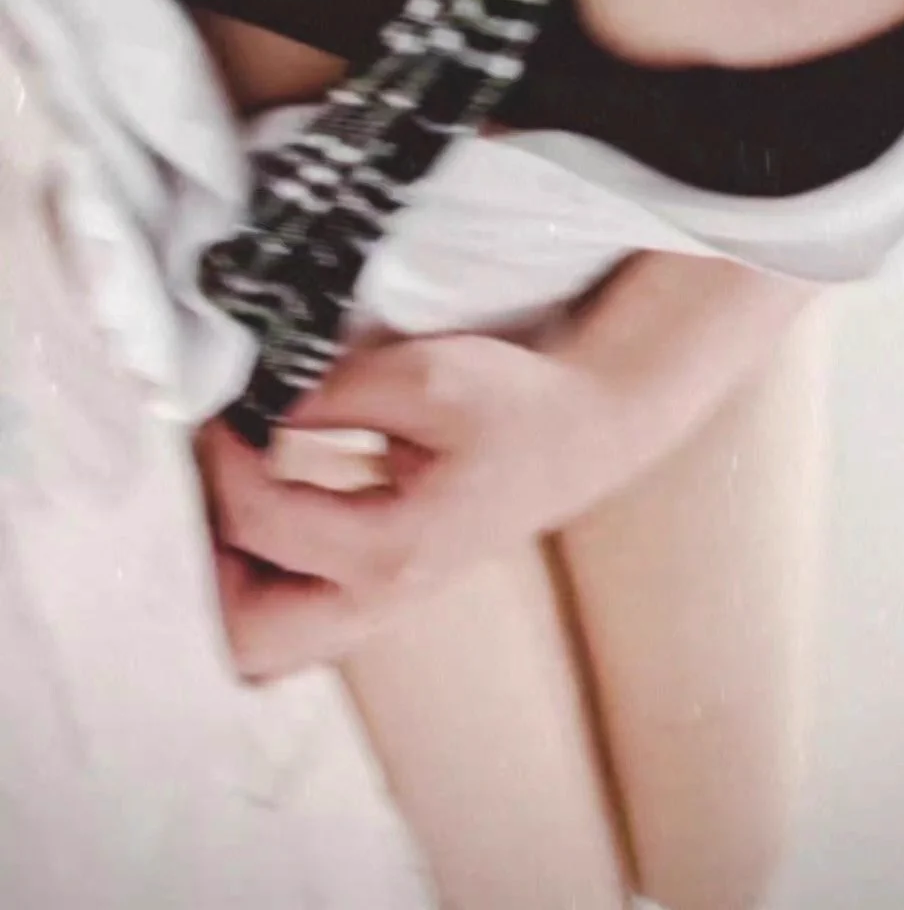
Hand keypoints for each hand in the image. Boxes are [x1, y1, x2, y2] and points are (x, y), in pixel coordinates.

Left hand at [198, 325, 652, 679]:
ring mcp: (379, 609)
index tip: (222, 404)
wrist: (578, 434)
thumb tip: (253, 403)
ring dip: (230, 573)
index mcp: (394, 549)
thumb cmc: (512, 402)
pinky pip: (291, 619)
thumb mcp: (427, 375)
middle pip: (246, 634)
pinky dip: (260, 574)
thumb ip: (334, 392)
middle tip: (218, 471)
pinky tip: (269, 499)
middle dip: (210, 552)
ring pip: (264, 642)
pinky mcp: (377, 596)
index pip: (262, 522)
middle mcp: (380, 599)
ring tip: (239, 487)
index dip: (222, 458)